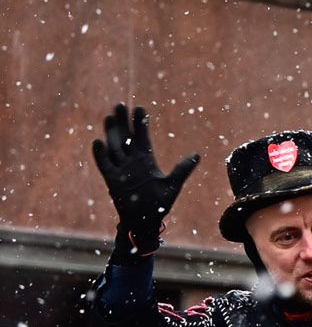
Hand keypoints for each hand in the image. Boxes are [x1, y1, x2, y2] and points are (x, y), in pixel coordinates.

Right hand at [92, 104, 199, 254]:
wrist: (145, 221)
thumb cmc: (159, 204)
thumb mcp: (173, 185)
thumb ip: (182, 169)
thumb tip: (197, 155)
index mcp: (146, 160)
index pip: (142, 137)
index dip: (140, 123)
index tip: (139, 108)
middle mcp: (131, 162)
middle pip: (126, 137)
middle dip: (123, 122)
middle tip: (120, 105)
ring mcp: (120, 169)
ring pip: (114, 147)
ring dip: (111, 133)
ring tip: (109, 117)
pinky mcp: (112, 180)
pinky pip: (104, 165)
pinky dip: (101, 154)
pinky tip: (98, 142)